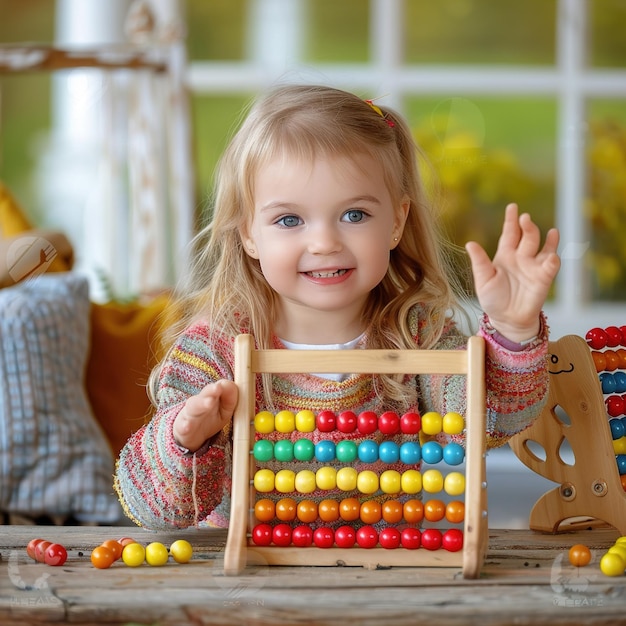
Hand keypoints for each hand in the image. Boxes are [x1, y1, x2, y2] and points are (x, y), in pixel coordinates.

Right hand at [173, 380, 237, 451]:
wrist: (190, 434)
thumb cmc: (210, 418)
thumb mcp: (224, 410)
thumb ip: (230, 398)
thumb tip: (231, 385)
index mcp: (209, 397)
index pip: (214, 389)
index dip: (220, 386)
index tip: (224, 385)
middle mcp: (198, 404)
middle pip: (203, 395)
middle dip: (210, 391)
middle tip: (218, 388)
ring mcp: (189, 416)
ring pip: (193, 408)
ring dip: (201, 404)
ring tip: (209, 403)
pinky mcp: (182, 429)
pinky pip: (182, 427)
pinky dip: (184, 427)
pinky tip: (187, 427)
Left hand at [465, 203, 559, 341]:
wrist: (506, 319)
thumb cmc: (493, 299)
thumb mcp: (483, 279)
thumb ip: (479, 262)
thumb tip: (470, 243)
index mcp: (504, 255)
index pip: (509, 233)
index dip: (511, 220)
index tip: (512, 207)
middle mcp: (521, 257)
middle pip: (526, 237)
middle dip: (527, 226)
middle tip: (525, 218)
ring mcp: (534, 267)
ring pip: (543, 247)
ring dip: (546, 239)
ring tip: (549, 231)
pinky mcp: (544, 278)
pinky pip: (550, 266)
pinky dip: (552, 260)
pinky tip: (551, 255)